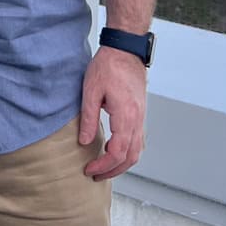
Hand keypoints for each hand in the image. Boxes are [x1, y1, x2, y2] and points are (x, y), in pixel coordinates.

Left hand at [78, 46, 146, 180]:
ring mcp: (141, 117)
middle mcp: (138, 119)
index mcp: (126, 115)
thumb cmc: (107, 66)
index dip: (103, 166)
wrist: (125, 50)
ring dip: (122, 163)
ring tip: (104, 167)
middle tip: (95, 175)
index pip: (117, 152)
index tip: (89, 169)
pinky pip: (138, 140)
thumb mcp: (91, 91)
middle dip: (113, 170)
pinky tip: (113, 150)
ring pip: (137, 151)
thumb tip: (84, 141)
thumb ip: (88, 118)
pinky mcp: (140, 114)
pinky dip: (127, 152)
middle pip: (131, 157)